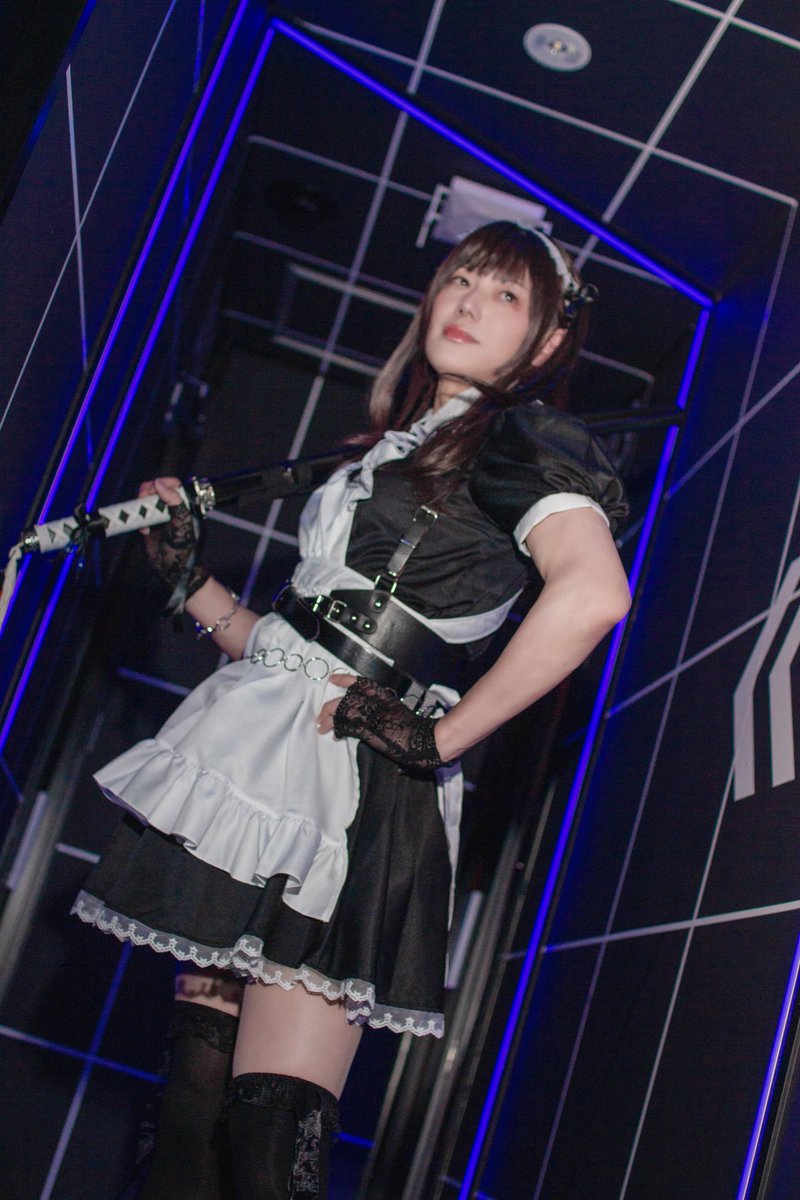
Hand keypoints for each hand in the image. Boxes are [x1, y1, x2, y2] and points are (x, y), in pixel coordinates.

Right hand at [139, 477, 208, 608]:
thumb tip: (159, 484)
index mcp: (184, 505)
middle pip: (155, 489)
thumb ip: (174, 502)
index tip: (154, 489)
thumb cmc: (185, 548)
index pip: (173, 484)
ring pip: (146, 501)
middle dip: (147, 493)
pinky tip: (145, 531)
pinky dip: (139, 521)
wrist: (174, 571)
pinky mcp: (149, 526)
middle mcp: (171, 508)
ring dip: (142, 507)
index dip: (162, 483)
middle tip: (144, 501)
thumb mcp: (182, 523)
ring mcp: (160, 517)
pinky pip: (139, 516)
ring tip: (145, 519)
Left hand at [321, 675, 447, 770]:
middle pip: (344, 699)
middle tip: (320, 715)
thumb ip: (381, 708)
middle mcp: (373, 701)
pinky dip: (338, 730)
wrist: (422, 739)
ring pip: (341, 712)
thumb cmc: (413, 727)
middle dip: (329, 708)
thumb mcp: (396, 710)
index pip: (358, 682)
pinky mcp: (366, 728)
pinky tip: (335, 735)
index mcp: (381, 694)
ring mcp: (369, 714)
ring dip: (329, 720)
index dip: (343, 679)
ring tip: (321, 727)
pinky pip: (345, 726)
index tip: (332, 679)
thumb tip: (368, 713)